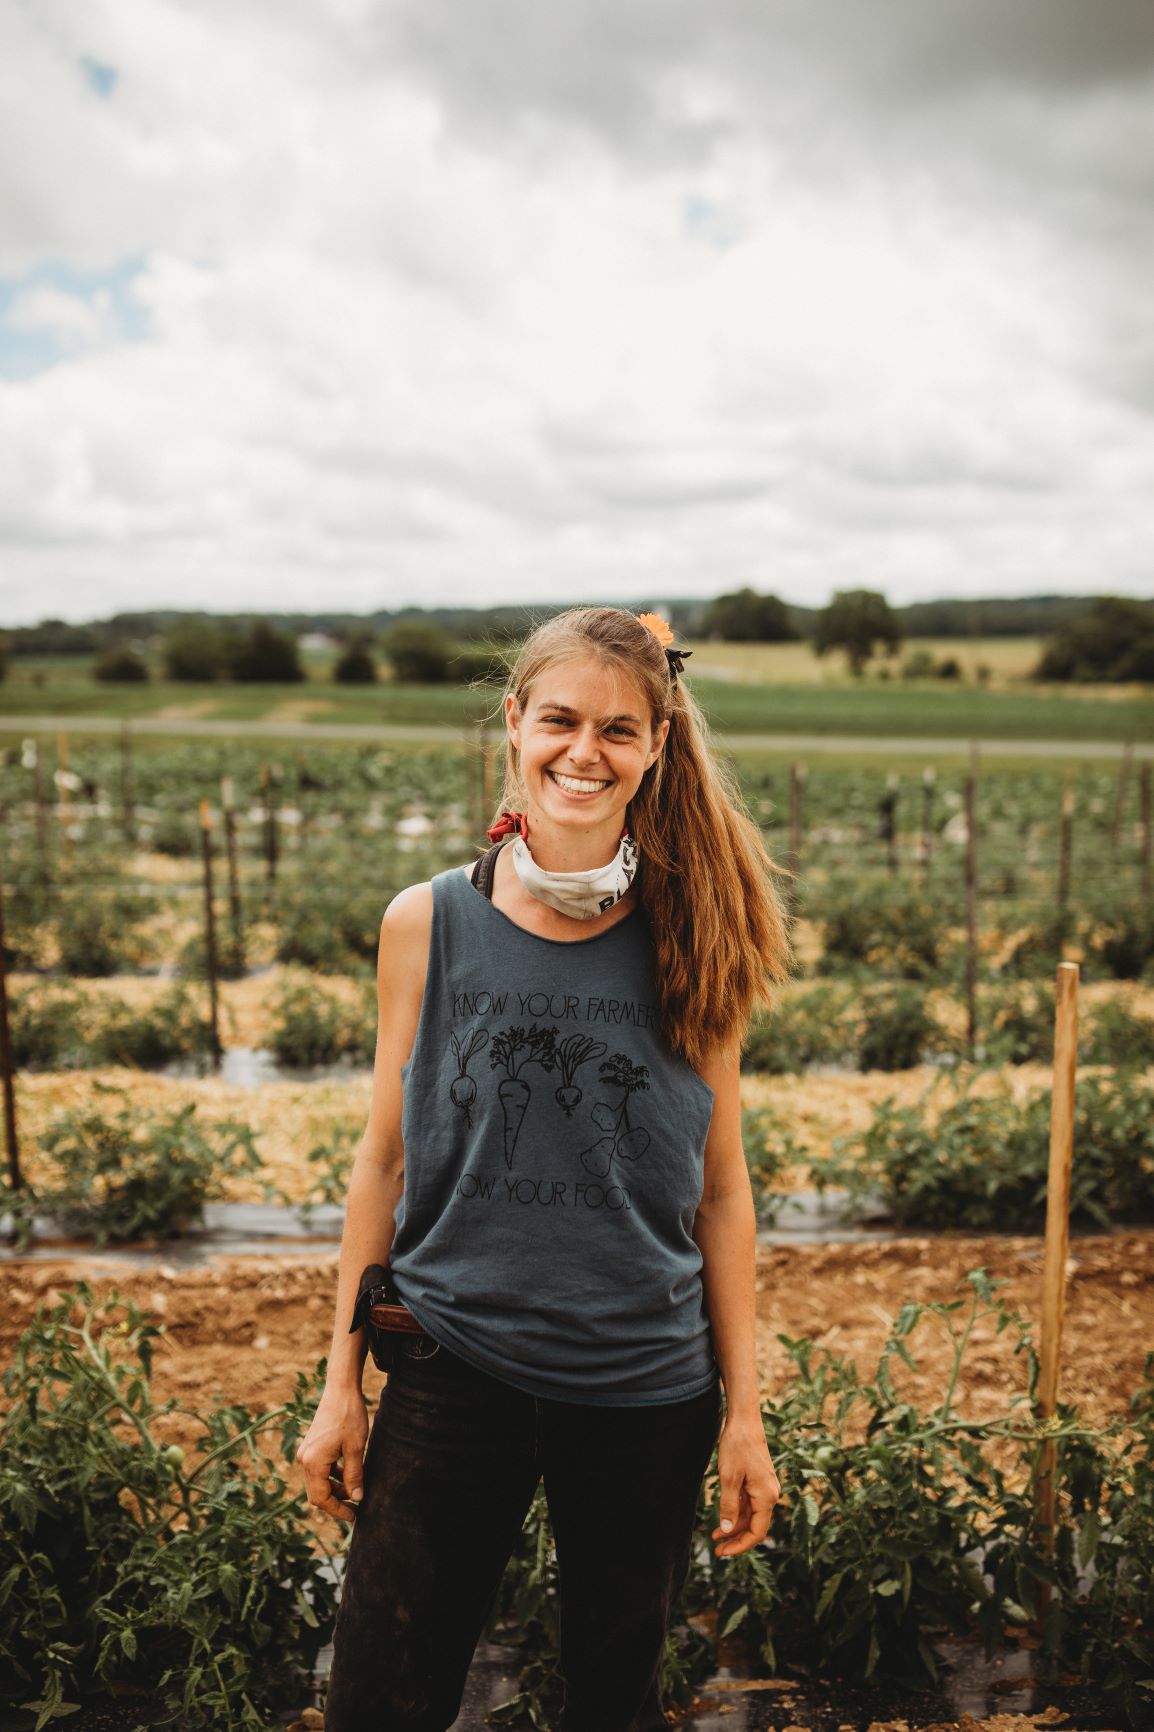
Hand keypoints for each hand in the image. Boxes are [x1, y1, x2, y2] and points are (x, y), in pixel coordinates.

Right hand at [296, 1388, 369, 1522]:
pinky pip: (319, 1469)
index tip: (354, 1516)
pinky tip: (348, 1474)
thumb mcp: (355, 1448)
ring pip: (318, 1482)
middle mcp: (305, 1459)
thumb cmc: (349, 1416)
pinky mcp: (311, 1446)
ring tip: (355, 1492)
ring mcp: (306, 1452)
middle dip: (336, 1503)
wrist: (340, 1389)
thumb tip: (357, 1498)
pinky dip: (332, 1476)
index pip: (322, 1499)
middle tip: (356, 1508)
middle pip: (317, 1493)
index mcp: (313, 1462)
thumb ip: (355, 1475)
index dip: (337, 1510)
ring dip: (335, 1489)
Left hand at [711, 1416, 780, 1558]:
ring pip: (751, 1516)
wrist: (744, 1420)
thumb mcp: (728, 1478)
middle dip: (736, 1539)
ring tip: (714, 1536)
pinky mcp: (758, 1481)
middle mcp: (770, 1494)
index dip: (740, 1545)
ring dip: (734, 1527)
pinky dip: (736, 1513)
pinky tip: (722, 1519)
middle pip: (755, 1526)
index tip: (723, 1553)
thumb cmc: (737, 1446)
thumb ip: (728, 1506)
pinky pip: (749, 1504)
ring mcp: (765, 1487)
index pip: (757, 1532)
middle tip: (717, 1551)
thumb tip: (727, 1531)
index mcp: (767, 1496)